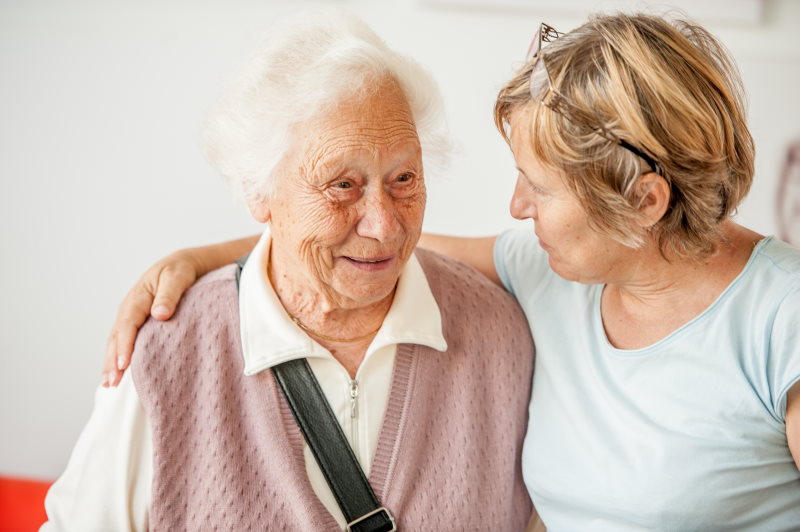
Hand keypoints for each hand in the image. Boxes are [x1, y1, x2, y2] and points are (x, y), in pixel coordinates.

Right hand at [102, 251, 199, 386]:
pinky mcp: (136, 323)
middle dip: (112, 360)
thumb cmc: (180, 271)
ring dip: (111, 362)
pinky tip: (117, 372)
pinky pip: (123, 341)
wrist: (181, 265)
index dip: (125, 345)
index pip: (128, 324)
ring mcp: (130, 316)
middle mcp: (129, 308)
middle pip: (117, 336)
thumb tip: (160, 314)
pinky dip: (117, 356)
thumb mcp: (178, 277)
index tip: (124, 364)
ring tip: (108, 384)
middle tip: (111, 382)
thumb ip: (170, 294)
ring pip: (116, 341)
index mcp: (138, 297)